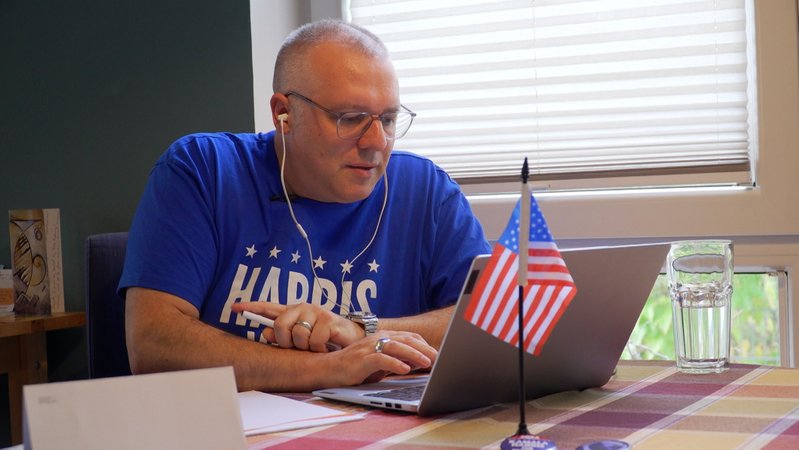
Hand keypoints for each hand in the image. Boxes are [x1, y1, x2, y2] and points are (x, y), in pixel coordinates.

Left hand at [231, 302, 362, 351]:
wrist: (353, 339)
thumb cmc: (325, 340)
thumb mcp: (302, 340)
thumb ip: (283, 337)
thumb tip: (263, 334)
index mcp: (294, 312)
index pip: (269, 308)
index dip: (251, 308)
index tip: (235, 308)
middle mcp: (303, 308)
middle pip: (280, 326)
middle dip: (286, 341)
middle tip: (298, 346)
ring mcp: (316, 312)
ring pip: (298, 335)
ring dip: (306, 347)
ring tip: (315, 346)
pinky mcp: (329, 320)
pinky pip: (314, 340)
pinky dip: (319, 349)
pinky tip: (326, 346)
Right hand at [321, 331, 437, 385]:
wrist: (328, 369)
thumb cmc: (355, 367)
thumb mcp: (380, 363)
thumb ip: (397, 360)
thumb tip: (417, 363)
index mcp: (382, 337)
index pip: (408, 336)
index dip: (424, 344)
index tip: (436, 353)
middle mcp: (377, 338)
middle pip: (405, 340)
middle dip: (424, 349)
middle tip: (437, 358)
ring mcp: (369, 348)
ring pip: (396, 347)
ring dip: (413, 355)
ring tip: (427, 363)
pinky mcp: (361, 359)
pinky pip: (381, 359)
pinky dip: (395, 364)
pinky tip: (405, 370)